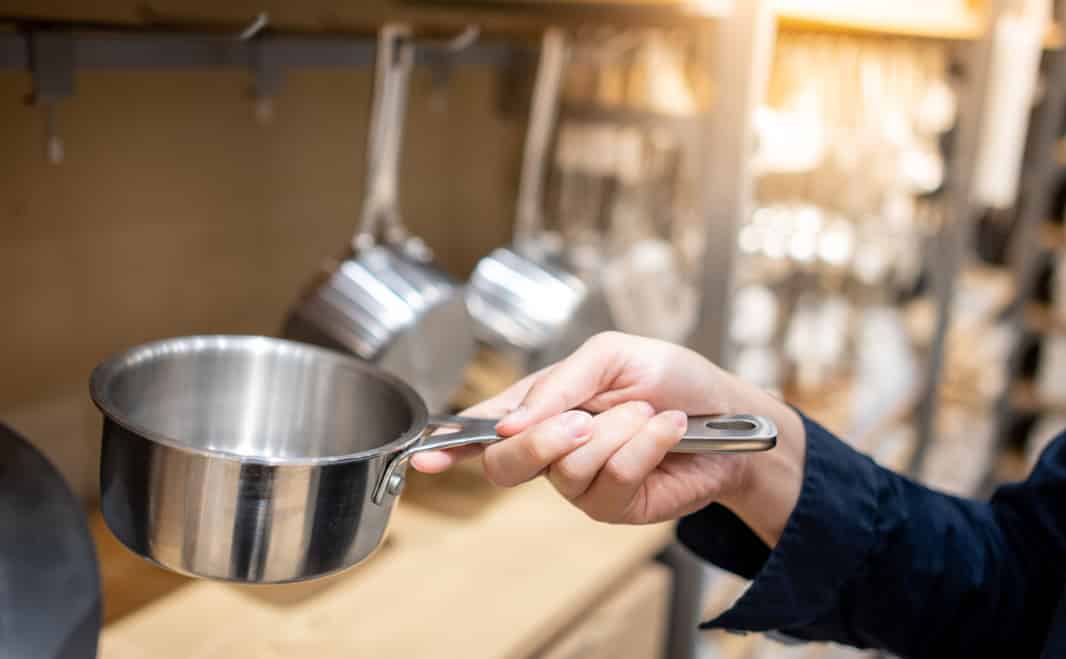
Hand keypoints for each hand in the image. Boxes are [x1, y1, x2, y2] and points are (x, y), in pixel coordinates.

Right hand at [412, 333, 803, 542]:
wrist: (728, 414)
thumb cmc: (670, 378)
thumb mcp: (612, 354)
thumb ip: (559, 382)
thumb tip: (510, 421)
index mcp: (543, 404)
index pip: (485, 426)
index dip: (449, 443)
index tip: (423, 455)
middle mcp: (553, 446)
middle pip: (506, 463)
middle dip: (540, 439)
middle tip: (582, 420)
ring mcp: (580, 480)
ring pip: (564, 468)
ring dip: (614, 432)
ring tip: (647, 413)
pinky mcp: (614, 504)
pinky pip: (611, 480)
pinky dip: (643, 446)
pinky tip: (668, 431)